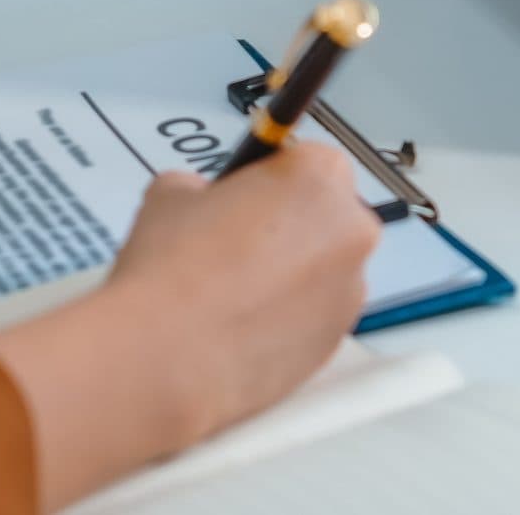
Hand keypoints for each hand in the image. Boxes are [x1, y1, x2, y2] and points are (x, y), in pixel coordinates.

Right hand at [0, 147, 379, 507]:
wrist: (167, 357)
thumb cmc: (173, 266)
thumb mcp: (171, 194)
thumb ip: (204, 187)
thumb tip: (204, 201)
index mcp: (320, 175)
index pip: (309, 162)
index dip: (272, 181)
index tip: (246, 200)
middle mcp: (352, 229)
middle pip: (327, 216)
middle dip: (291, 227)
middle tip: (239, 248)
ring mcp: (351, 290)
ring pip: (325, 272)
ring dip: (293, 276)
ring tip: (236, 297)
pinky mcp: (338, 341)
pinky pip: (318, 317)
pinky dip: (291, 320)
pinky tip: (243, 330)